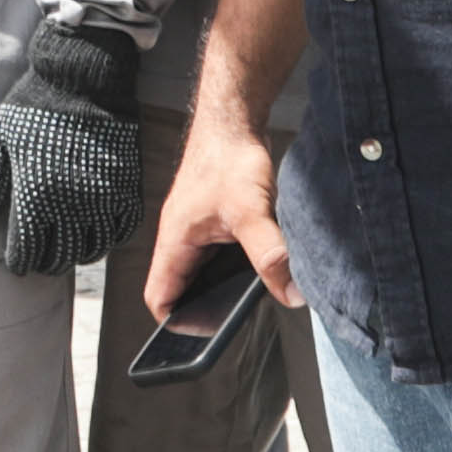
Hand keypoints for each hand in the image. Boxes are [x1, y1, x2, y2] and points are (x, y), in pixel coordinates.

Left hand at [0, 17, 139, 276]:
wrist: (82, 77)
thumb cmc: (34, 105)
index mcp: (34, 195)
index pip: (25, 251)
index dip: (19, 262)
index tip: (17, 263)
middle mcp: (70, 204)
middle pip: (59, 257)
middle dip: (46, 263)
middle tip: (41, 259)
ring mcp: (103, 198)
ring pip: (91, 250)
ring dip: (77, 254)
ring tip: (68, 249)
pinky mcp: (127, 188)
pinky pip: (121, 231)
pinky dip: (109, 239)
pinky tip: (97, 234)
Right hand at [146, 101, 295, 315]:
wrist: (235, 117)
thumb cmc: (227, 157)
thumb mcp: (251, 212)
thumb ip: (270, 255)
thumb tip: (292, 292)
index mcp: (175, 241)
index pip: (159, 297)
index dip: (175, 323)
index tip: (205, 333)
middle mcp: (182, 237)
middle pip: (182, 289)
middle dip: (205, 307)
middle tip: (233, 318)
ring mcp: (199, 228)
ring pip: (204, 271)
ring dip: (223, 284)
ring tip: (250, 295)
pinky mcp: (217, 217)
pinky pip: (221, 252)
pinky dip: (238, 264)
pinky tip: (262, 264)